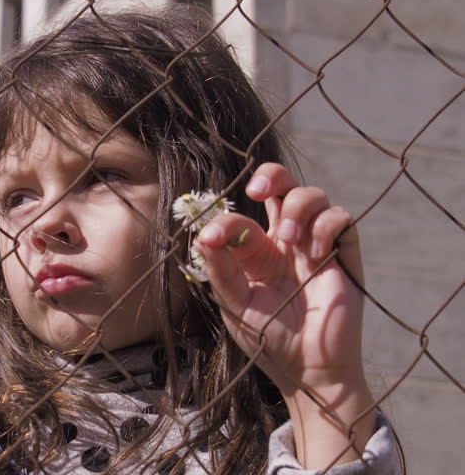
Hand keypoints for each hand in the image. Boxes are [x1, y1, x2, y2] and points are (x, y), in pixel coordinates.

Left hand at [195, 162, 364, 393]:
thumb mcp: (235, 304)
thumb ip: (220, 270)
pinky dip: (327, 225)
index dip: (225, 220)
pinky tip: (315, 253)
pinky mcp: (344, 255)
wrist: (307, 371)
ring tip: (287, 237)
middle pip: (283, 186)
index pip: (242, 219)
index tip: (213, 238)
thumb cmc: (268, 340)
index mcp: (257, 252)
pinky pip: (342, 217)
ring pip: (312, 195)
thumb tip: (203, 235)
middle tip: (257, 190)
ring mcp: (316, 245)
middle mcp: (286, 242)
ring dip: (297, 206)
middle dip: (271, 176)